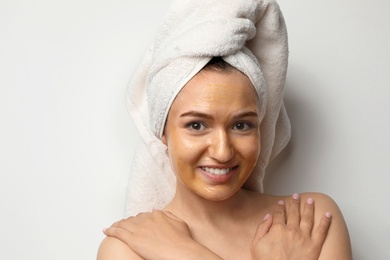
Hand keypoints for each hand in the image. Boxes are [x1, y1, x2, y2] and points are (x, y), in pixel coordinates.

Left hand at [103, 210, 221, 259]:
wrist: (180, 251)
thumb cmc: (183, 241)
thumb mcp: (179, 222)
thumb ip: (168, 215)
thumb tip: (156, 210)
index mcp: (157, 215)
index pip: (144, 215)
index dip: (139, 219)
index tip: (137, 222)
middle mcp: (147, 220)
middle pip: (133, 219)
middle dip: (127, 222)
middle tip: (123, 225)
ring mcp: (140, 229)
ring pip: (124, 224)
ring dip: (117, 224)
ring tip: (111, 226)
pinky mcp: (134, 239)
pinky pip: (118, 233)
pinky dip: (111, 230)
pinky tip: (105, 230)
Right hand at [250, 194, 331, 259]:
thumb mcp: (256, 245)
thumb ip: (261, 228)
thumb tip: (267, 216)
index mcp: (277, 229)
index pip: (279, 214)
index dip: (280, 207)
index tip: (281, 202)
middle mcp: (292, 230)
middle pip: (294, 213)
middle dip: (294, 203)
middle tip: (296, 196)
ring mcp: (304, 237)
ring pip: (308, 218)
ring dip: (309, 207)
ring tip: (310, 200)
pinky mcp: (314, 246)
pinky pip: (322, 231)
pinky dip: (326, 221)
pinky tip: (328, 214)